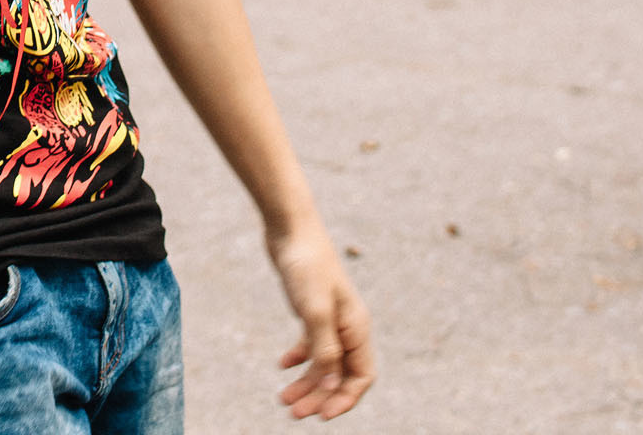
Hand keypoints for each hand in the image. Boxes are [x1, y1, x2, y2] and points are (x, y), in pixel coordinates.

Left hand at [270, 224, 375, 419]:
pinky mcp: (312, 309)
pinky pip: (311, 344)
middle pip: (340, 374)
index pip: (361, 376)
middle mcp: (348, 326)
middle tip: (294, 414)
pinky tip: (281, 365)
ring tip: (282, 399)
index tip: (322, 416)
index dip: (345, 399)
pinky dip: (298, 358)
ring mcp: (330, 318)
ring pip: (323, 362)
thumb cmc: (305, 265)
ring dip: (306, 382)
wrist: (289, 227)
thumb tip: (332, 387)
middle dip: (320, 396)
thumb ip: (324, 350)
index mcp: (356, 327)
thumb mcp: (314, 311)